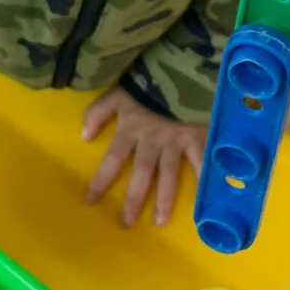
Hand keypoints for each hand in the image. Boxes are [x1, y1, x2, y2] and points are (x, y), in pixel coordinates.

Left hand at [83, 87, 206, 226]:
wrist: (182, 66)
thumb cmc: (148, 77)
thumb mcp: (118, 90)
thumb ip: (99, 111)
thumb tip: (84, 137)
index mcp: (131, 128)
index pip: (112, 159)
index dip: (101, 180)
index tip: (90, 200)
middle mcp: (152, 140)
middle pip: (140, 174)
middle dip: (133, 200)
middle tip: (127, 224)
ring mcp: (176, 141)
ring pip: (168, 175)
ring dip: (164, 199)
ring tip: (160, 222)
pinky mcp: (197, 136)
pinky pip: (201, 162)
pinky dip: (204, 180)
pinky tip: (205, 200)